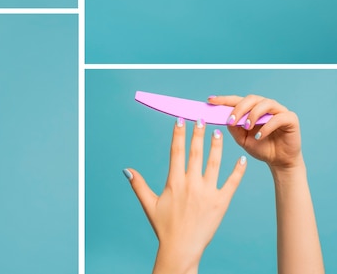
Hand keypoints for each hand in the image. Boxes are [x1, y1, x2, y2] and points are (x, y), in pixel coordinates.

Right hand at [125, 119, 245, 273]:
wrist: (181, 249)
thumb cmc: (164, 227)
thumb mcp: (149, 204)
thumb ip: (138, 184)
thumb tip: (126, 170)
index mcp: (174, 181)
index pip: (176, 151)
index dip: (179, 134)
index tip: (181, 120)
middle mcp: (191, 184)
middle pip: (195, 153)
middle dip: (198, 134)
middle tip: (201, 119)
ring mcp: (207, 193)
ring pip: (214, 164)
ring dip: (216, 146)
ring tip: (219, 132)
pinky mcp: (220, 203)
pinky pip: (231, 184)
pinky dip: (237, 171)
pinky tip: (242, 160)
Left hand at [207, 94, 301, 170]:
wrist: (279, 162)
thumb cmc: (261, 148)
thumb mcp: (243, 139)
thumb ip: (234, 128)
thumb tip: (226, 118)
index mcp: (252, 108)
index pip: (237, 99)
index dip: (224, 99)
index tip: (210, 100)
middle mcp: (265, 106)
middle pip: (251, 98)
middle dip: (239, 108)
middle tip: (231, 120)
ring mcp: (279, 110)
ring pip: (264, 103)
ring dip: (253, 114)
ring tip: (246, 127)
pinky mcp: (290, 119)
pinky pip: (278, 118)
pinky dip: (267, 126)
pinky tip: (259, 136)